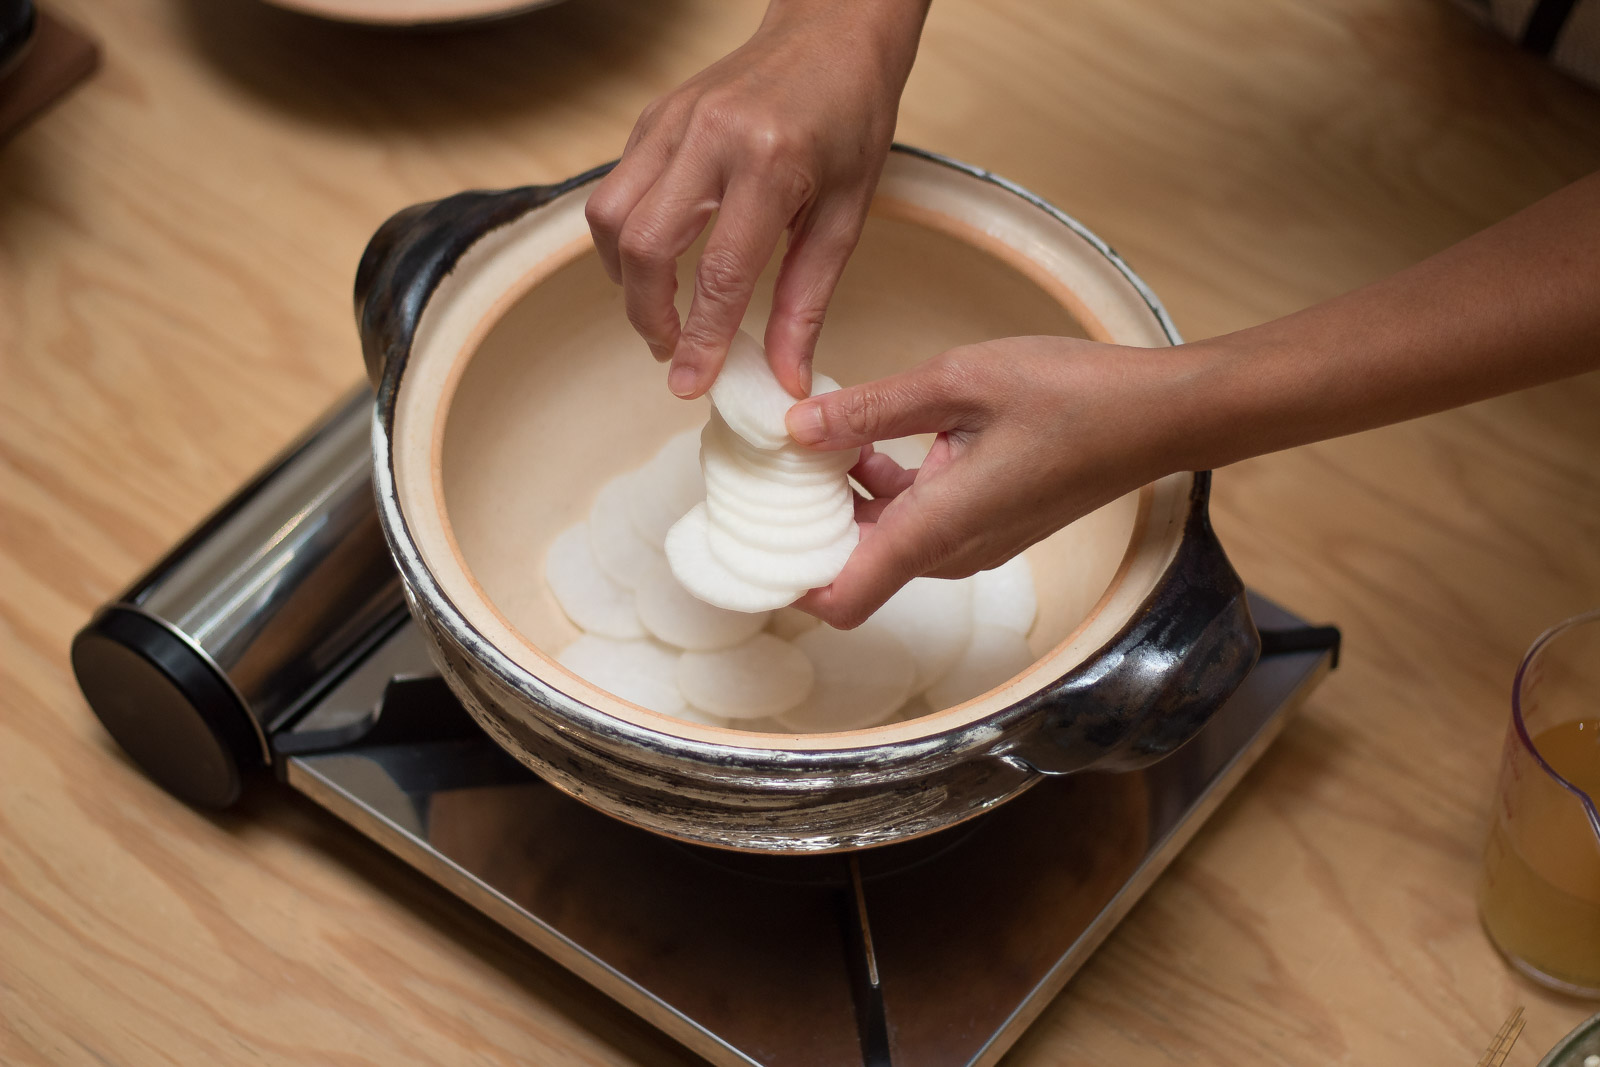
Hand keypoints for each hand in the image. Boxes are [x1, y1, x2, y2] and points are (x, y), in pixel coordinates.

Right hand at [585, 0, 926, 399]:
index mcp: (771, 162)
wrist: (832, 32)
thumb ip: (808, 302)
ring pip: (610, 216)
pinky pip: (617, 188)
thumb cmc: (851, 119)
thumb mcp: (848, 216)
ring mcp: (673, 120)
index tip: (690, 385)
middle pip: (645, 246)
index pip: (719, 272)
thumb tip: (785, 378)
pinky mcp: (653, 116)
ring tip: (661, 311)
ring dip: (625, 277)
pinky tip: (660, 260)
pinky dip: (627, 238)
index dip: (700, 339)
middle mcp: (711, 135)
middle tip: (672, 351)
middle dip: (647, 315)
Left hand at [783, 336, 1193, 626]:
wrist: (1160, 414)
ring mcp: (974, 543)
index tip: (755, 537)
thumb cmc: (1072, 394)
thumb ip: (871, 408)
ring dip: (848, 502)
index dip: (789, 584)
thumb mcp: (960, 381)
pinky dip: (887, 492)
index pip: (842, 599)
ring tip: (822, 436)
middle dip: (810, 526)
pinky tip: (879, 435)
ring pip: (885, 542)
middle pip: (854, 568)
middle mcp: (951, 552)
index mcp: (936, 529)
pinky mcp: (991, 524)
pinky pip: (919, 523)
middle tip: (775, 464)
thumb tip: (797, 427)